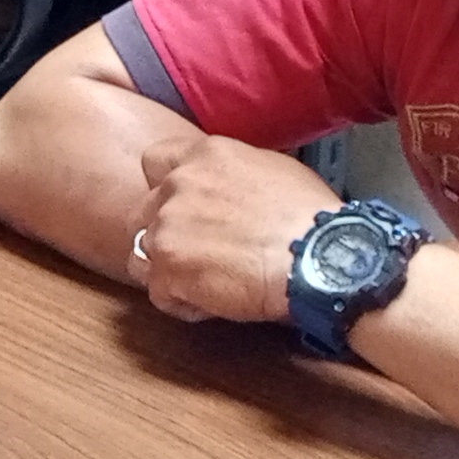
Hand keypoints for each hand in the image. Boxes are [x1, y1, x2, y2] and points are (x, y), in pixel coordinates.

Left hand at [133, 130, 336, 325]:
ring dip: (168, 270)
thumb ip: (232, 175)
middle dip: (165, 233)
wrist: (317, 256)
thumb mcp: (273, 170)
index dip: (163, 186)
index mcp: (205, 156)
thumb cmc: (310, 218)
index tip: (180, 204)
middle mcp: (177, 186)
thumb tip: (230, 189)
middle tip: (198, 252)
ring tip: (207, 282)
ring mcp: (167, 228)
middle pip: (143, 211)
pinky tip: (215, 303)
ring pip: (141, 254)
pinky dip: (183, 303)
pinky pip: (159, 294)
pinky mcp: (167, 271)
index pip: (154, 160)